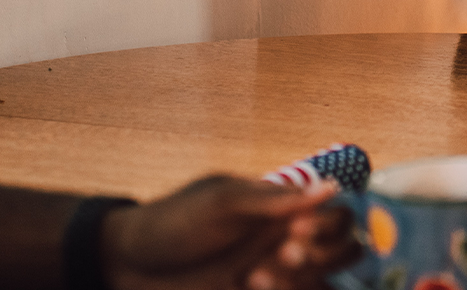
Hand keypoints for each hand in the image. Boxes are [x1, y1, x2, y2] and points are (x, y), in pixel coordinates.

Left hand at [102, 176, 359, 289]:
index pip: (337, 214)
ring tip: (253, 278)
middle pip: (340, 252)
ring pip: (316, 281)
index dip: (330, 224)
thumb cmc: (172, 223)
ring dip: (296, 280)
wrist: (126, 265)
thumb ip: (274, 199)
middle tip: (282, 254)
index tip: (296, 230)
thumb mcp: (221, 202)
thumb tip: (330, 187)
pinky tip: (252, 286)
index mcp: (280, 210)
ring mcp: (272, 274)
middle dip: (322, 255)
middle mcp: (284, 242)